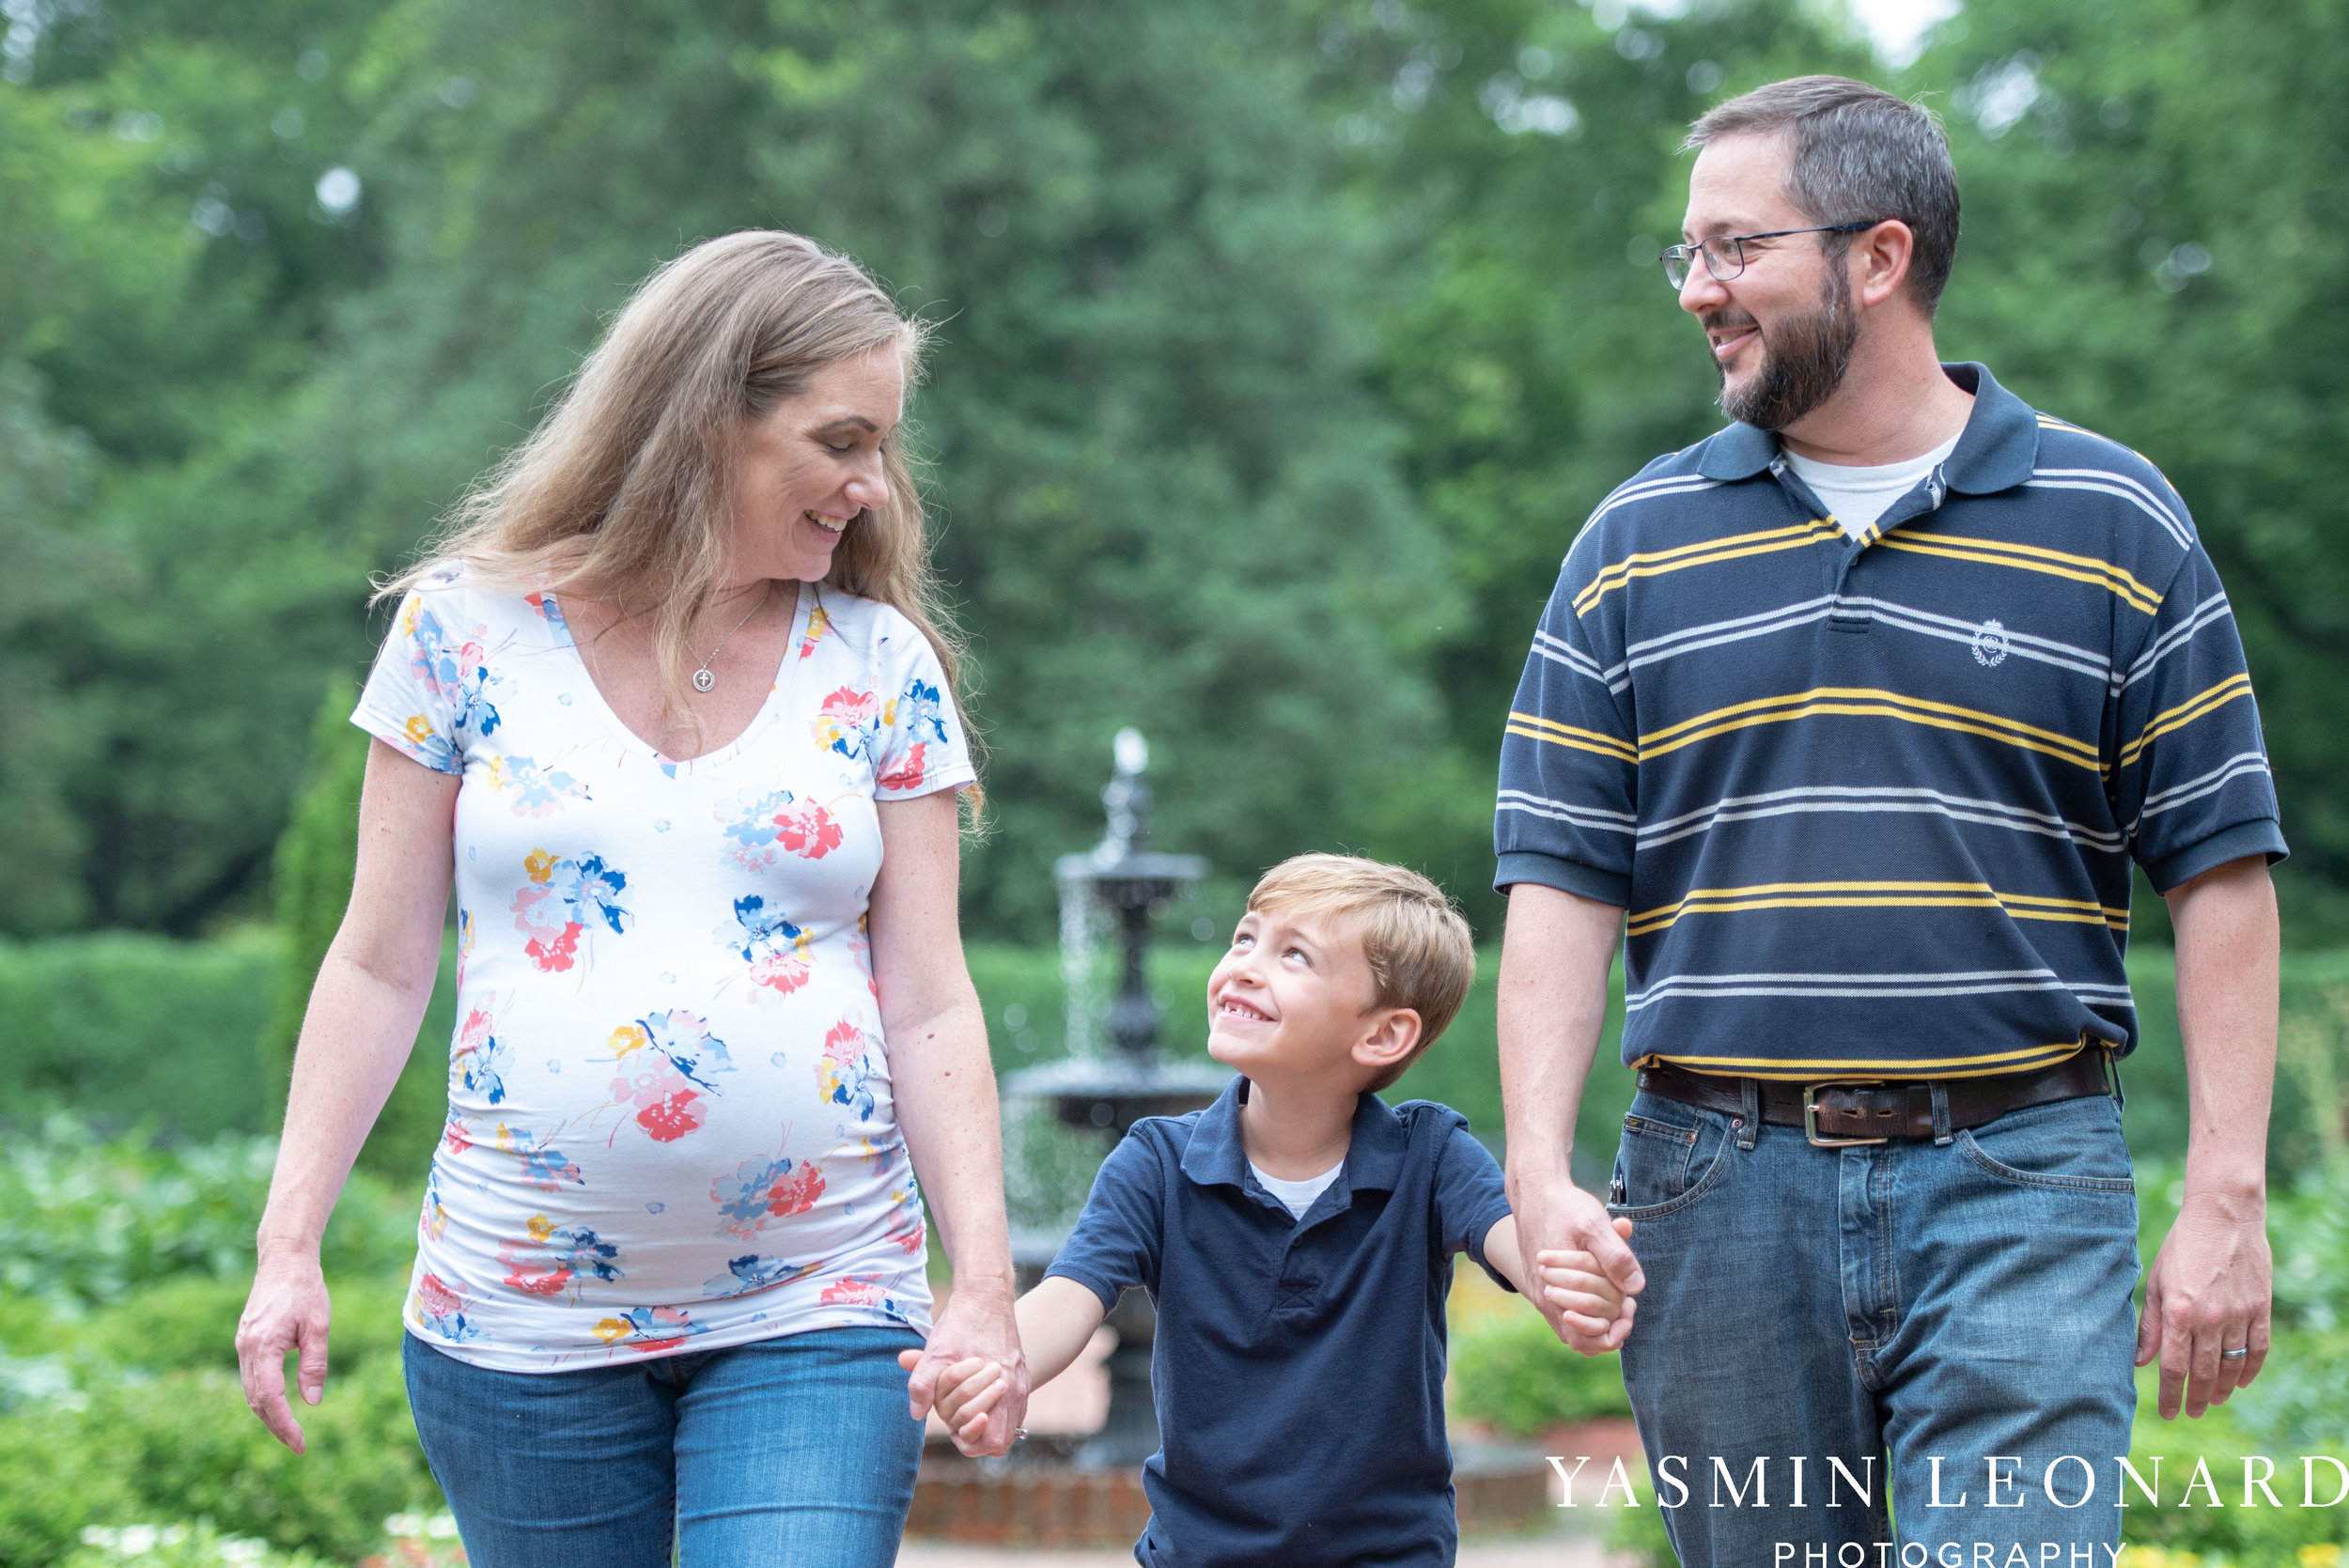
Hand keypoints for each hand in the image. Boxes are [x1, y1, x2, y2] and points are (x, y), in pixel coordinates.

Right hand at [235, 1247, 332, 1453]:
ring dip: (268, 1415)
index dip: (284, 1424)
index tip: (300, 1443)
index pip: (270, 1398)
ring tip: (290, 1432)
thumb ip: (314, 1364)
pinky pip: (251, 1378)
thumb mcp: (318, 1326)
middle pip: (256, 1401)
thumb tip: (312, 1402)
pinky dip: (263, 1397)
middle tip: (298, 1445)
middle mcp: (246, 1349)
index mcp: (263, 1346)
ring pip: (251, 1392)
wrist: (284, 1260)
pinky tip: (278, 1406)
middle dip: (276, 1426)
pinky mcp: (245, 1342)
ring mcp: (242, 1346)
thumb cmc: (305, 1289)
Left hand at [903, 1282, 1028, 1456]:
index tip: (952, 1427)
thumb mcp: (936, 1351)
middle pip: (999, 1439)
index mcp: (1003, 1388)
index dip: (970, 1440)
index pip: (994, 1443)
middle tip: (955, 1413)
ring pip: (1008, 1425)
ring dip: (985, 1419)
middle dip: (973, 1429)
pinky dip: (993, 1408)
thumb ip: (923, 1384)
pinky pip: (1011, 1409)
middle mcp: (1018, 1390)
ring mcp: (1022, 1383)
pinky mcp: (1021, 1376)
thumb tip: (916, 1414)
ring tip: (964, 1403)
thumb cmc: (962, 1323)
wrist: (986, 1295)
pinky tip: (975, 1392)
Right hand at [1512, 1170, 1641, 1350]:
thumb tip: (1636, 1288)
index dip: (1614, 1329)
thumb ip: (1615, 1255)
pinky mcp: (1542, 1287)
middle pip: (1582, 1338)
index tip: (1630, 1305)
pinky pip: (1565, 1314)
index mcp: (1556, 1288)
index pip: (1588, 1335)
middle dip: (1610, 1324)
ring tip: (1618, 1299)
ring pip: (1573, 1329)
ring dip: (1598, 1319)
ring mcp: (1541, 1294)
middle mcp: (1545, 1298)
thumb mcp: (1593, 1224)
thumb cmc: (1564, 1207)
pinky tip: (1602, 1287)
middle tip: (1628, 1303)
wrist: (1534, 1191)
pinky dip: (1586, 1310)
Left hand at [2138, 1187, 2271, 1418]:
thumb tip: (2140, 1362)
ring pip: (2233, 1365)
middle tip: (2192, 1413)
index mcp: (2178, 1312)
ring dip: (2224, 1389)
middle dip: (2196, 1398)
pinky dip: (2251, 1369)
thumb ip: (2148, 1324)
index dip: (2169, 1394)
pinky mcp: (2261, 1308)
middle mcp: (2209, 1318)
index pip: (2172, 1366)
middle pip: (2204, 1373)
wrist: (2223, 1217)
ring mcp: (2239, 1315)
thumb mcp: (2156, 1282)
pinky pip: (2259, 1348)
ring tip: (2215, 1401)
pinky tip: (2243, 1382)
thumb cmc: (2181, 1247)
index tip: (2168, 1412)